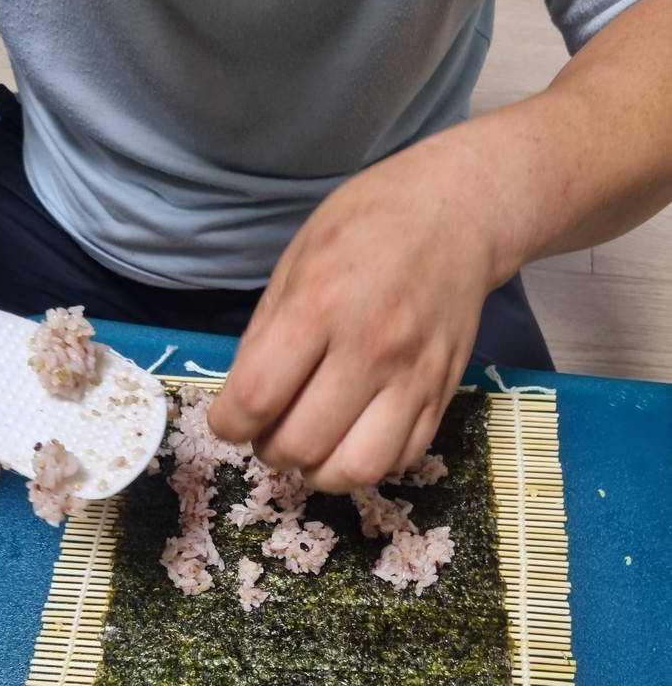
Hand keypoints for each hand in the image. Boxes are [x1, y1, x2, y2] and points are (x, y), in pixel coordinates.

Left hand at [208, 139, 503, 492]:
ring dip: (319, 471)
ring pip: (356, 470)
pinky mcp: (444, 395)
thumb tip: (243, 403)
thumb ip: (265, 337)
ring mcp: (414, 377)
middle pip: (301, 444)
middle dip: (269, 449)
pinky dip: (365, 464)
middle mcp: (370, 348)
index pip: (256, 399)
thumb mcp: (295, 264)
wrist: (456, 214)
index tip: (229, 419)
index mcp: (320, 307)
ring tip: (310, 445)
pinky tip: (351, 437)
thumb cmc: (365, 229)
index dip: (229, 425)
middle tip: (269, 429)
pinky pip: (399, 461)